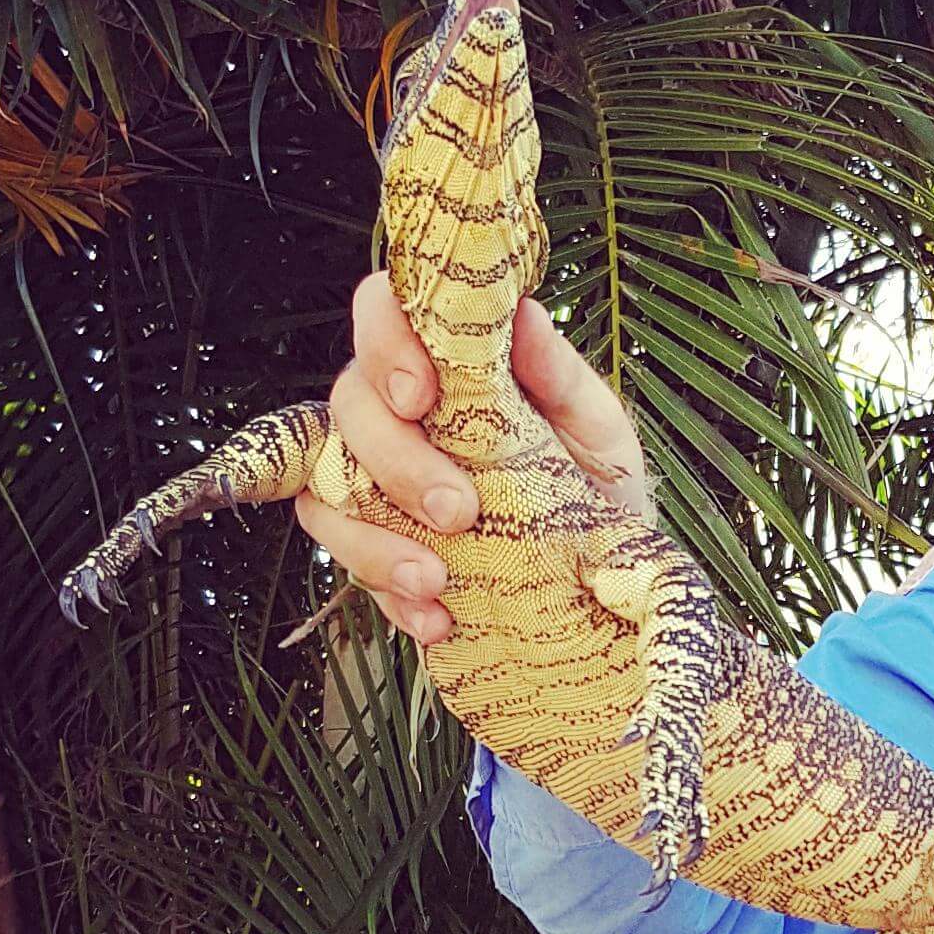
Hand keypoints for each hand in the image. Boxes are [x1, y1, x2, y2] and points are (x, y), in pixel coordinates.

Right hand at [293, 272, 652, 644]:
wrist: (605, 582)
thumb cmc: (598, 486)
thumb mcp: (598, 431)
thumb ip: (560, 375)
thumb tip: (526, 316)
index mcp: (449, 367)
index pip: (384, 315)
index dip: (384, 344)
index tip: (421, 396)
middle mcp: (399, 415)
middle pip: (350, 408)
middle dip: (394, 461)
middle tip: (457, 511)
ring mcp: (376, 482)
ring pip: (327, 490)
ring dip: (373, 541)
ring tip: (435, 581)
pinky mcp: (375, 547)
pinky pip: (347, 565)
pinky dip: (387, 595)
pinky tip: (436, 619)